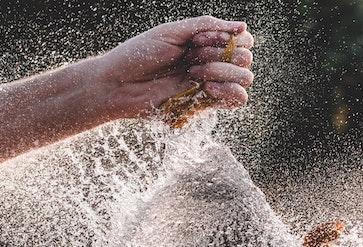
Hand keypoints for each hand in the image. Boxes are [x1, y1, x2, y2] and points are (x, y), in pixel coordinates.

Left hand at [96, 15, 253, 118]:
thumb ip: (207, 26)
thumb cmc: (138, 55)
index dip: (228, 37)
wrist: (117, 85)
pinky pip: (237, 100)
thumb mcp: (172, 32)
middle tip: (193, 56)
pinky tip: (207, 88)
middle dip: (222, 54)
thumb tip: (244, 26)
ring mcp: (208, 85)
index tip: (198, 39)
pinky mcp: (204, 105)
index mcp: (203, 44)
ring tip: (193, 73)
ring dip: (223, 71)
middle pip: (245, 58)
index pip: (241, 39)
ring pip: (244, 78)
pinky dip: (228, 91)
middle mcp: (210, 64)